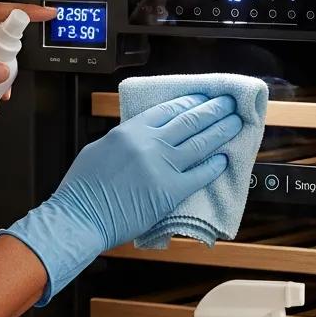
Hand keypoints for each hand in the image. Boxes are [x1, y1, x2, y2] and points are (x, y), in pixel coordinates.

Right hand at [2, 94, 242, 301]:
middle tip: (229, 104)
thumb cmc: (82, 189)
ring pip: (200, 143)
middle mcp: (149, 144)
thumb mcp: (99, 149)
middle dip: (213, 110)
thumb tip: (141, 135)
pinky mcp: (170, 192)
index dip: (190, 102)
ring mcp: (162, 167)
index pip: (168, 109)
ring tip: (235, 123)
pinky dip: (214, 166)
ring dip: (221, 131)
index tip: (202, 98)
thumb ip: (124, 139)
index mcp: (130, 131)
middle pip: (190, 120)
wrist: (80, 217)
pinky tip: (224, 159)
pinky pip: (200, 175)